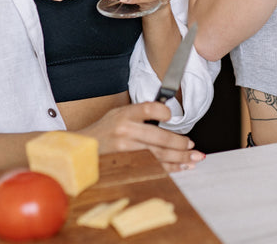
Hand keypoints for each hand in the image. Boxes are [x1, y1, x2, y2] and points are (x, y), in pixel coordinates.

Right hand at [78, 102, 203, 172]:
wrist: (83, 148)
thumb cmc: (104, 130)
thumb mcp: (118, 114)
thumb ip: (139, 114)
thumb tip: (167, 115)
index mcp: (125, 114)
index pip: (148, 108)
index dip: (164, 111)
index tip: (171, 115)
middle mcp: (126, 131)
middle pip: (160, 138)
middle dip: (180, 144)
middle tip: (192, 146)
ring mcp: (126, 149)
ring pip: (159, 155)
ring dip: (180, 158)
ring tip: (193, 158)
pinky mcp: (127, 164)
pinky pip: (153, 166)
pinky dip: (169, 168)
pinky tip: (180, 167)